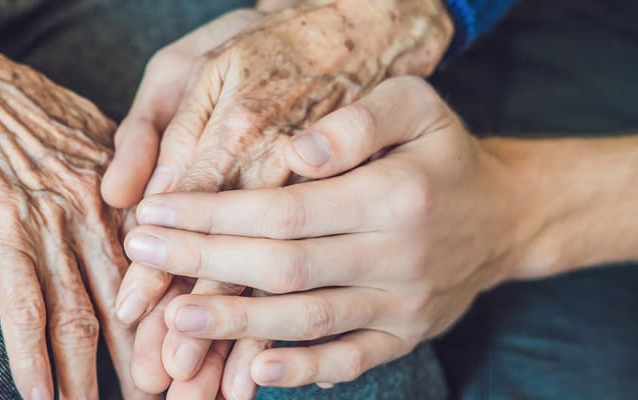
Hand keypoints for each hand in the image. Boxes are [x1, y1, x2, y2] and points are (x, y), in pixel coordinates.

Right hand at [0, 2, 153, 398]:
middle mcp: (102, 214)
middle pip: (135, 305)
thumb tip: (150, 226)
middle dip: (150, 364)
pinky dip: (31, 355)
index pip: (167, 276)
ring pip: (82, 316)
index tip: (192, 367)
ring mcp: (53, 223)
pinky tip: (39, 396)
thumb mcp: (100, 139)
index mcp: (130, 196)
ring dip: (93, 378)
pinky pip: (22, 303)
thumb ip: (130, 187)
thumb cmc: (30, 111)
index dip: (180, 327)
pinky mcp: (3, 229)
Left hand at [106, 1, 452, 396]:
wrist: (505, 214)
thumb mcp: (415, 105)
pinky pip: (350, 360)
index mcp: (395, 194)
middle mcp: (399, 256)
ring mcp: (403, 304)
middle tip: (141, 256)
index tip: (157, 212)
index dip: (214, 214)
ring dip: (236, 324)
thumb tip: (295, 153)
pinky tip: (252, 369)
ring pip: (307, 320)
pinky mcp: (405, 336)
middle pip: (284, 267)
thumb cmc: (443, 152)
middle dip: (204, 264)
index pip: (285, 210)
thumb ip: (355, 121)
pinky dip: (302, 370)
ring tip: (172, 319)